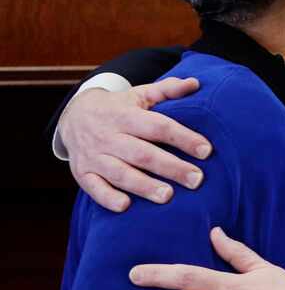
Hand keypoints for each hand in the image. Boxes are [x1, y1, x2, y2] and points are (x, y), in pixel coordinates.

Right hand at [61, 77, 212, 211]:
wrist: (73, 115)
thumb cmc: (118, 107)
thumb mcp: (140, 94)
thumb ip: (167, 90)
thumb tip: (195, 83)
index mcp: (126, 116)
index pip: (158, 127)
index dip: (183, 138)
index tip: (207, 150)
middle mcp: (109, 136)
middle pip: (143, 154)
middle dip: (171, 167)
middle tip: (196, 180)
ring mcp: (94, 156)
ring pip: (120, 173)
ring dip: (144, 186)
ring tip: (168, 196)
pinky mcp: (82, 173)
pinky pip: (93, 188)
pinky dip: (108, 198)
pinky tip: (125, 206)